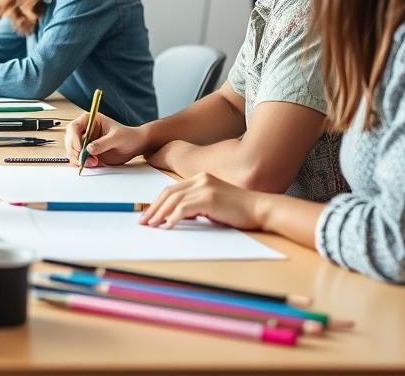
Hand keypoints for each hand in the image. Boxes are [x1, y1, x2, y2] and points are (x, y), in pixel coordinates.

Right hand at [63, 112, 146, 166]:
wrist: (135, 146)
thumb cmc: (128, 136)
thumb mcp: (117, 138)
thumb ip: (103, 143)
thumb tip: (89, 149)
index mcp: (90, 120)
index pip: (74, 127)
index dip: (73, 138)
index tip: (79, 148)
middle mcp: (85, 131)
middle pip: (70, 140)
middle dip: (75, 151)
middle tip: (84, 159)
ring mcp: (86, 142)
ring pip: (72, 151)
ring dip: (79, 159)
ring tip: (93, 162)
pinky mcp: (88, 153)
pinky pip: (79, 159)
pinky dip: (82, 163)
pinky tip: (91, 164)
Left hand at [139, 173, 264, 229]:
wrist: (260, 208)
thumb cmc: (239, 210)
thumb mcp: (212, 204)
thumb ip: (195, 205)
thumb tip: (175, 216)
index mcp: (200, 178)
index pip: (171, 190)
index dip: (157, 202)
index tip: (148, 214)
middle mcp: (200, 180)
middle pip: (168, 193)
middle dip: (153, 208)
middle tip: (144, 221)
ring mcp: (205, 188)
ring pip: (173, 200)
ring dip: (160, 214)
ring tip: (152, 225)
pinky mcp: (209, 198)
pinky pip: (184, 208)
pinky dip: (173, 218)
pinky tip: (168, 226)